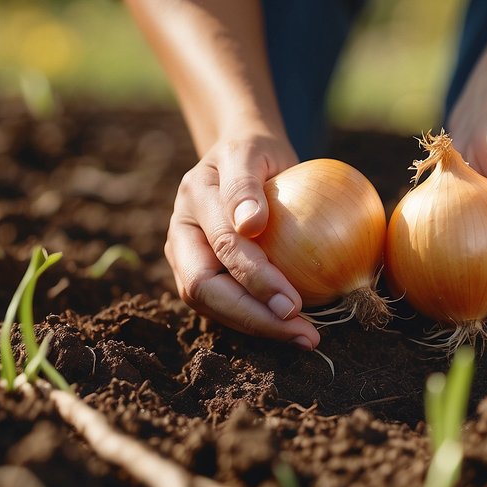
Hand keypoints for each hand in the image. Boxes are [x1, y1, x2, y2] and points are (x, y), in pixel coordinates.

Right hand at [164, 133, 320, 349]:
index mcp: (193, 198)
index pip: (223, 245)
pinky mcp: (200, 275)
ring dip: (257, 326)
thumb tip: (249, 223)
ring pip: (210, 305)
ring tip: (305, 337)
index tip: (294, 302)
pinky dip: (257, 321)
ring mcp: (185, 257)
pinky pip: (224, 307)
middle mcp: (181, 232)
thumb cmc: (257, 152)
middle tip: (303, 332)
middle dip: (253, 315)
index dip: (256, 277)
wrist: (241, 157)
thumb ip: (246, 182)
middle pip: (204, 287)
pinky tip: (295, 329)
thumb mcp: (254, 150)